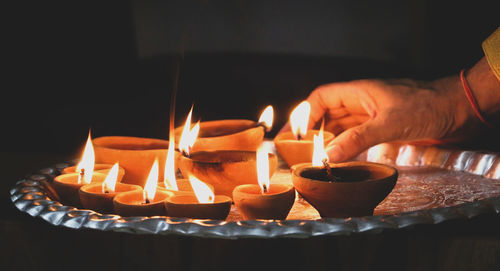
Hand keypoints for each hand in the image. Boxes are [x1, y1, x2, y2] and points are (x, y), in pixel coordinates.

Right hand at [279, 77, 473, 161]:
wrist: (457, 110)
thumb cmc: (426, 107)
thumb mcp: (389, 123)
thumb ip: (357, 139)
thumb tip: (328, 155)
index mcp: (358, 92)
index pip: (321, 98)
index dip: (306, 114)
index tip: (296, 134)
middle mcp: (361, 104)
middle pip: (327, 115)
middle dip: (313, 131)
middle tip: (299, 151)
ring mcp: (370, 117)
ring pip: (340, 128)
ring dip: (328, 142)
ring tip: (314, 159)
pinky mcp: (381, 130)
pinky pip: (355, 138)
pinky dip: (344, 148)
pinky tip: (338, 160)